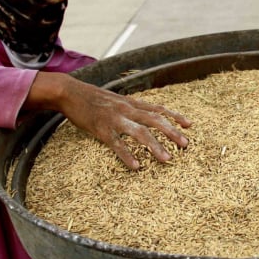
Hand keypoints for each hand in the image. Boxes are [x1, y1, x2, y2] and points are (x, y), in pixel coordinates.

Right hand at [26, 72, 191, 169]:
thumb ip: (130, 107)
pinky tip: (136, 166)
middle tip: (185, 145)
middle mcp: (127, 109)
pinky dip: (127, 155)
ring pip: (140, 132)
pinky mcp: (101, 129)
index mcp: (131, 103)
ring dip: (155, 146)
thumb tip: (143, 114)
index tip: (189, 125)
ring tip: (167, 159)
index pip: (158, 108)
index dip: (175, 116)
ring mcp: (115, 119)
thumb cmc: (92, 97)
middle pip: (155, 120)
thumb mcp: (116, 99)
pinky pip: (117, 144)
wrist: (70, 92)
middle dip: (172, 132)